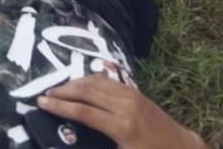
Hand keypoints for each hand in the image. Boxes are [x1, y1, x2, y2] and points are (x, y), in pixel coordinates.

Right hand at [37, 76, 205, 148]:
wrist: (181, 147)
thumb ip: (98, 145)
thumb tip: (72, 142)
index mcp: (121, 126)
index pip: (83, 111)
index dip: (59, 106)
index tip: (41, 103)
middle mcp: (124, 106)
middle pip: (86, 91)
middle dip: (62, 91)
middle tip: (44, 94)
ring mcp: (130, 95)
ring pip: (94, 81)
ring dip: (73, 84)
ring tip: (57, 90)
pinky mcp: (134, 90)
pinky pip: (106, 80)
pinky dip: (88, 80)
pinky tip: (79, 85)